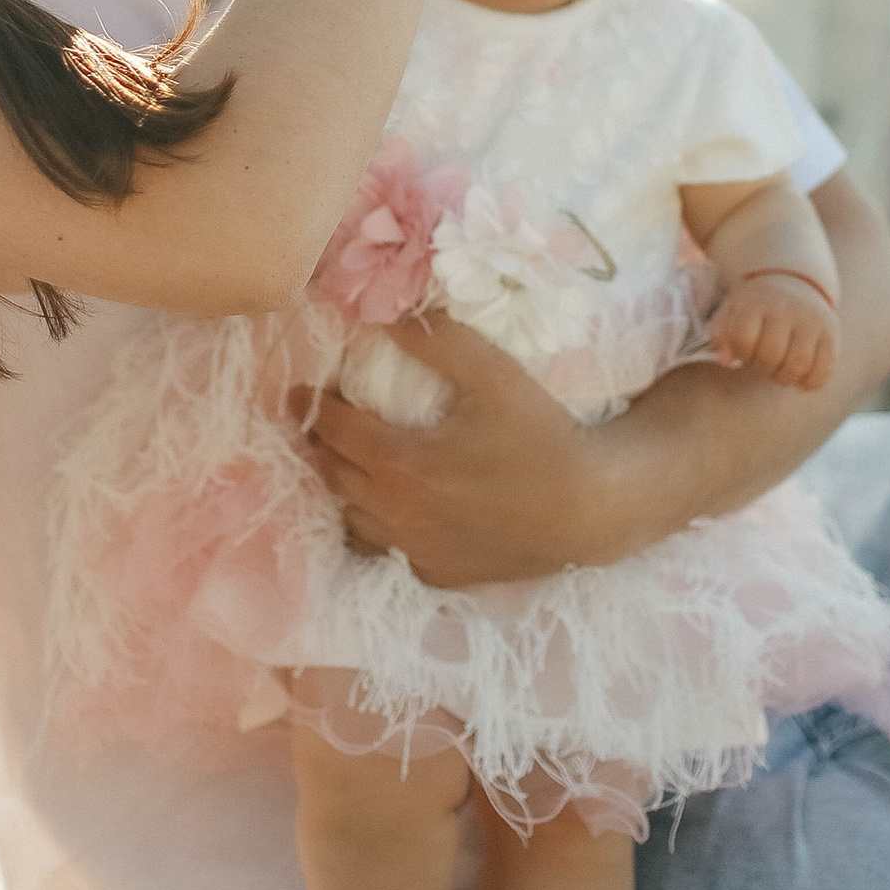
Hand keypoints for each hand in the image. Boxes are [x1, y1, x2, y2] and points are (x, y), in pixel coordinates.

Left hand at [301, 317, 625, 585]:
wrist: (589, 509)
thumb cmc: (541, 436)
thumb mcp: (493, 374)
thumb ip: (437, 340)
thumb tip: (384, 315)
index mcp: (400, 461)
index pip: (333, 429)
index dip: (312, 406)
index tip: (301, 390)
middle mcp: (396, 512)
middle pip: (333, 474)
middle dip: (318, 443)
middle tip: (315, 420)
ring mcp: (415, 549)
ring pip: (353, 518)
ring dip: (342, 486)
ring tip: (346, 461)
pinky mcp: (437, 574)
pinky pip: (387, 551)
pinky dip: (376, 527)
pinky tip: (389, 509)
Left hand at [709, 272, 836, 392]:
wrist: (795, 283)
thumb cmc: (757, 306)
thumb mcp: (732, 310)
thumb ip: (721, 333)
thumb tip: (726, 360)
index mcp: (758, 301)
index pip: (743, 336)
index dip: (739, 352)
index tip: (742, 350)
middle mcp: (787, 309)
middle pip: (771, 354)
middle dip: (761, 367)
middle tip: (761, 361)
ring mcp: (812, 322)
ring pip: (799, 365)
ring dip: (784, 377)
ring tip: (778, 369)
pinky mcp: (831, 337)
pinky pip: (824, 372)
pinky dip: (809, 382)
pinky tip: (799, 376)